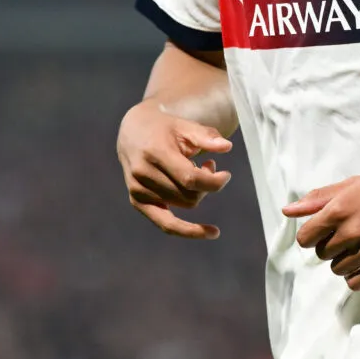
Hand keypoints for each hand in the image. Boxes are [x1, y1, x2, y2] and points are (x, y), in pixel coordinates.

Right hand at [117, 98, 232, 238]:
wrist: (132, 132)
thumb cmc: (164, 128)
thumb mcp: (185, 126)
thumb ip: (206, 136)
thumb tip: (227, 146)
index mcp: (155, 153)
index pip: (190, 179)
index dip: (213, 181)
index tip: (226, 175)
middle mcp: (143, 174)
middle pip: (189, 194)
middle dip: (206, 184)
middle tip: (209, 165)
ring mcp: (138, 190)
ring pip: (184, 205)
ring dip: (198, 193)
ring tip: (198, 171)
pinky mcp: (137, 201)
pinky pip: (167, 224)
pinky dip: (188, 230)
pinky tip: (211, 232)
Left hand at [282, 169, 359, 291]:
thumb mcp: (354, 185)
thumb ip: (318, 199)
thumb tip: (287, 211)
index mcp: (340, 209)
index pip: (306, 237)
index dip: (311, 236)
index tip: (322, 233)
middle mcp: (352, 231)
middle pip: (321, 254)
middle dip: (330, 246)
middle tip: (349, 234)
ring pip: (337, 269)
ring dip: (344, 261)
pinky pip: (355, 283)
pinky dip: (356, 276)